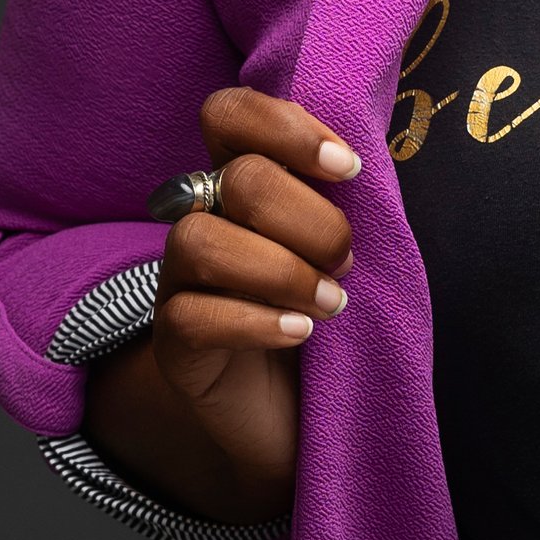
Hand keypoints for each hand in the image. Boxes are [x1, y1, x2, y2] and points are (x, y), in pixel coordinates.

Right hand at [86, 90, 360, 520]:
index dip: (285, 126)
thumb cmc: (332, 325)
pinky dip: (257, 321)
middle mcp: (201, 223)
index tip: (348, 170)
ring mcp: (178, 283)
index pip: (228, 114)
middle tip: (348, 263)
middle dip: (310, 220)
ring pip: (200, 242)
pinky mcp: (173, 345)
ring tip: (329, 306)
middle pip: (236, 179)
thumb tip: (367, 156)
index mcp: (240, 185)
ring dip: (281, 271)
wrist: (308, 425)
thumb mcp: (345, 251)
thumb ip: (344, 200)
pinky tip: (300, 335)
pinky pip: (192, 315)